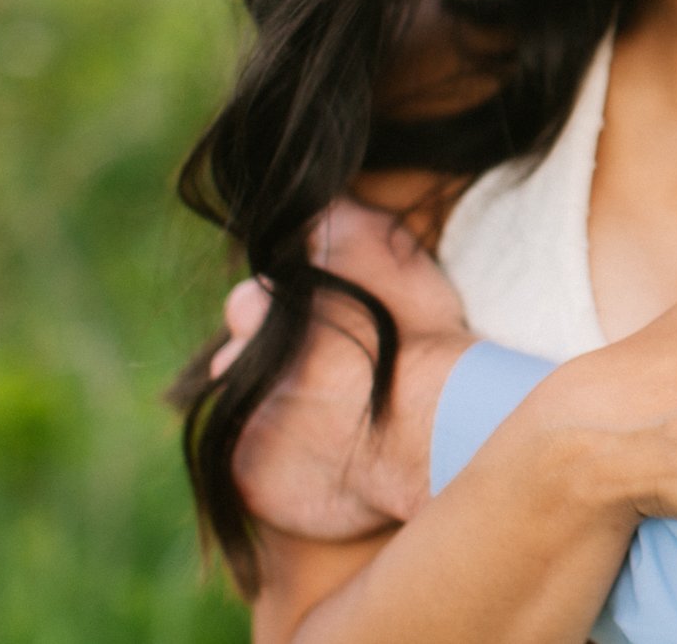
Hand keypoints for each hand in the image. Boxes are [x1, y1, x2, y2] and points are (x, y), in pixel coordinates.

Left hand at [209, 199, 473, 541]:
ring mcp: (238, 423)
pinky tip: (327, 459)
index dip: (289, 317)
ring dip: (271, 414)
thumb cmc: (421, 336)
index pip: (249, 306)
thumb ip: (340, 218)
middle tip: (329, 377)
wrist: (439, 425)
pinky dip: (279, 467)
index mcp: (261, 307)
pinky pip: (249, 469)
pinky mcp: (245, 478)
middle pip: (237, 359)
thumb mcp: (388, 251)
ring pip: (243, 412)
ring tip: (330, 423)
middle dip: (270, 363)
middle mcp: (236, 363)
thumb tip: (319, 198)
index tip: (329, 331)